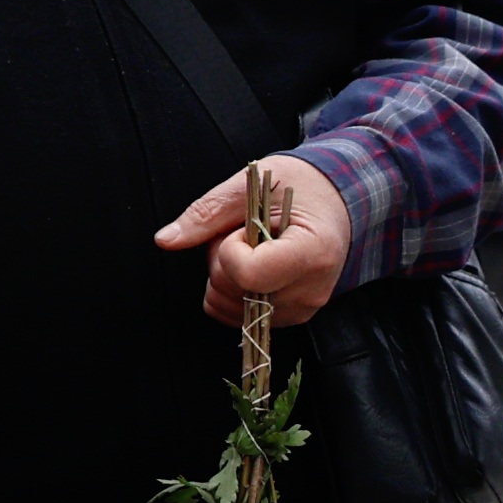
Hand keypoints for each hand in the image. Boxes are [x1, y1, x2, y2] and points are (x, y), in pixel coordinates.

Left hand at [157, 153, 350, 326]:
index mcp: (312, 253)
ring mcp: (302, 310)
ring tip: (252, 247)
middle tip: (246, 232)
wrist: (336, 202)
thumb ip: (207, 213)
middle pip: (233, 293)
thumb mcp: (252, 185)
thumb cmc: (300, 186)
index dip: (229, 249)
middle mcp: (311, 291)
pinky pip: (238, 317)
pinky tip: (254, 265)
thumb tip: (165, 240)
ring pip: (230, 309)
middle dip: (223, 259)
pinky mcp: (291, 318)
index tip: (245, 226)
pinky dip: (233, 291)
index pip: (247, 274)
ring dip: (226, 276)